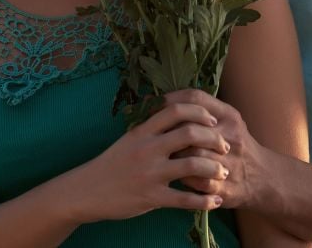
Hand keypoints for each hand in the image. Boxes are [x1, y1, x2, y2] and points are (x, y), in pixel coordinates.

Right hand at [69, 101, 229, 222]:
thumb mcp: (129, 139)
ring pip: (192, 165)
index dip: (200, 112)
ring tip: (223, 173)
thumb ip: (152, 126)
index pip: (176, 110)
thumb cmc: (112, 163)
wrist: (87, 190)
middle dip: (214, 139)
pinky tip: (215, 201)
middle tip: (225, 147)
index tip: (213, 121)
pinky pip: (184, 199)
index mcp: (143, 130)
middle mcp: (148, 148)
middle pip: (190, 133)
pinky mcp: (151, 197)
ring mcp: (150, 173)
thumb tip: (177, 112)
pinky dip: (204, 201)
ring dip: (214, 168)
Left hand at [163, 89, 269, 209]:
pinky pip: (198, 182)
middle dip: (169, 133)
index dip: (170, 99)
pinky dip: (184, 180)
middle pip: (190, 128)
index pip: (196, 97)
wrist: (263, 177)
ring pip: (192, 157)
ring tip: (166, 159)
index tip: (152, 104)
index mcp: (229, 115)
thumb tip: (157, 100)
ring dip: (175, 158)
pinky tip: (177, 177)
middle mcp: (232, 136)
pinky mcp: (227, 187)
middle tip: (155, 137)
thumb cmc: (234, 144)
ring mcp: (230, 162)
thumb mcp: (226, 120)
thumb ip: (200, 110)